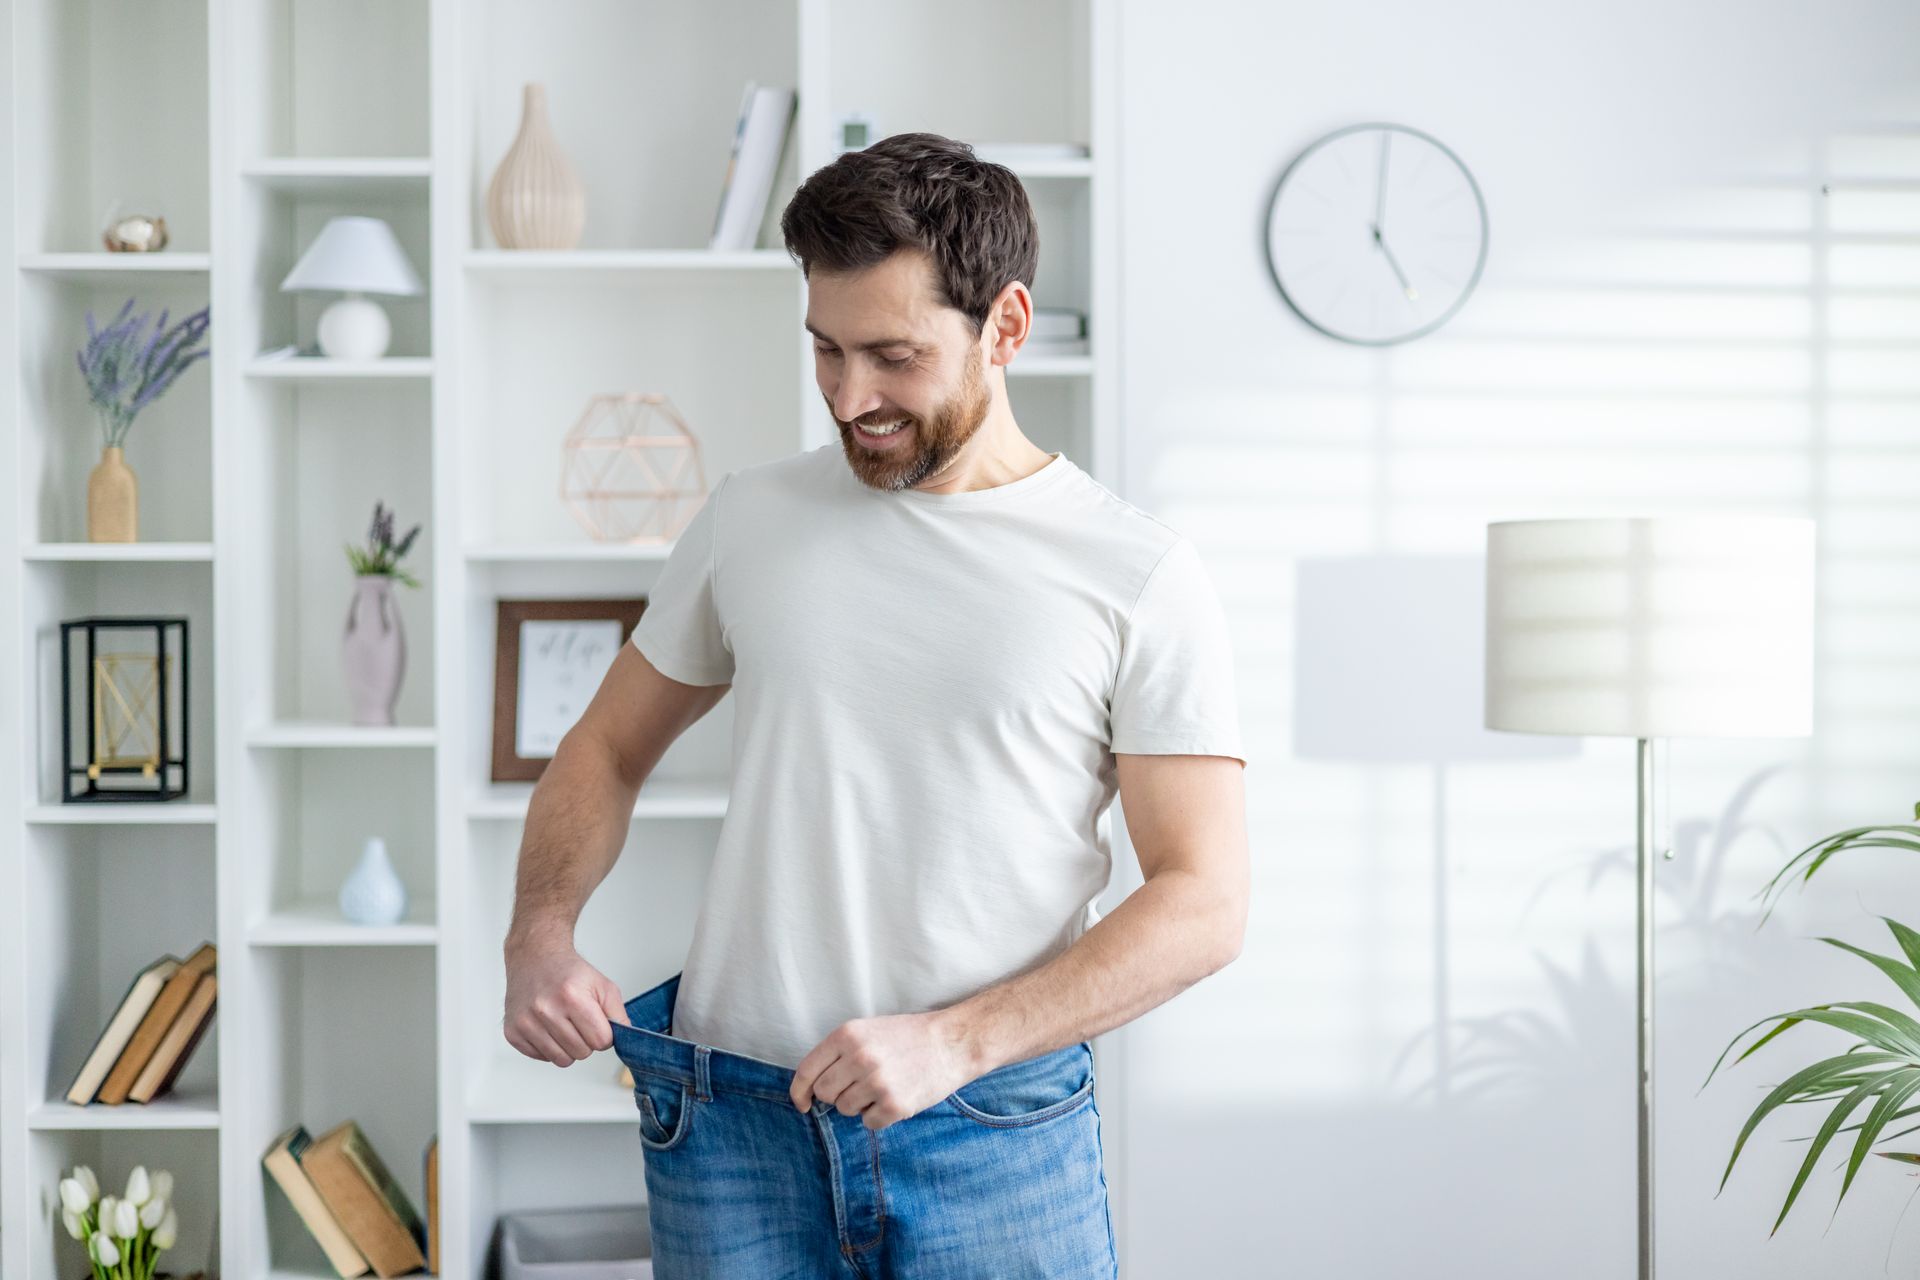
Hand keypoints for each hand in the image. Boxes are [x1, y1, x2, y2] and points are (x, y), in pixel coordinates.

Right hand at [503, 934, 630, 1066]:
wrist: (535, 958)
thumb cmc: (569, 973)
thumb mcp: (603, 985)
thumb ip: (618, 1014)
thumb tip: (624, 1039)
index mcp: (572, 997)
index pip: (601, 1041)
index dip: (604, 1034)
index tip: (597, 1022)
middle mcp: (545, 1010)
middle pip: (582, 1053)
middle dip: (586, 1041)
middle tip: (579, 1021)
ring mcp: (526, 1022)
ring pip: (562, 1060)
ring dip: (568, 1047)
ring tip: (564, 1025)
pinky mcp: (512, 1032)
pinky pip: (542, 1058)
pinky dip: (549, 1047)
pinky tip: (548, 1027)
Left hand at [789, 1010, 976, 1129]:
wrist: (951, 1043)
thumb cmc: (907, 1037)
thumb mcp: (868, 1031)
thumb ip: (838, 1054)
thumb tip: (812, 1087)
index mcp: (847, 1035)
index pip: (807, 1070)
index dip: (799, 1092)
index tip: (802, 1104)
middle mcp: (859, 1058)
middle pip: (825, 1094)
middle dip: (837, 1095)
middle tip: (859, 1086)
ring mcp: (877, 1082)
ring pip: (846, 1110)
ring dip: (860, 1105)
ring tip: (883, 1087)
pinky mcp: (894, 1105)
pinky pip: (869, 1123)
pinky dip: (879, 1116)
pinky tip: (896, 1097)